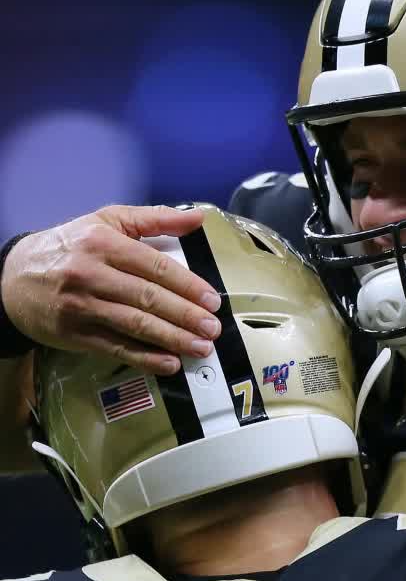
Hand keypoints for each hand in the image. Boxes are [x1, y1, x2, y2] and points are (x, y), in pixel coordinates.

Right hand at [1, 204, 222, 374]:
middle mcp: (91, 273)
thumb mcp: (106, 222)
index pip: (155, 266)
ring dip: (172, 339)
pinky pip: (117, 348)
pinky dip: (145, 358)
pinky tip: (168, 363)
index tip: (211, 300)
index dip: (187, 285)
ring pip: (135, 324)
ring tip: (199, 348)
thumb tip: (196, 218)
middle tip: (211, 329)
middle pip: (148, 297)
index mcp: (103, 242)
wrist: (14, 277)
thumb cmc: (69, 248)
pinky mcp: (76, 334)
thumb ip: (153, 219)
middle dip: (185, 316)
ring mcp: (82, 306)